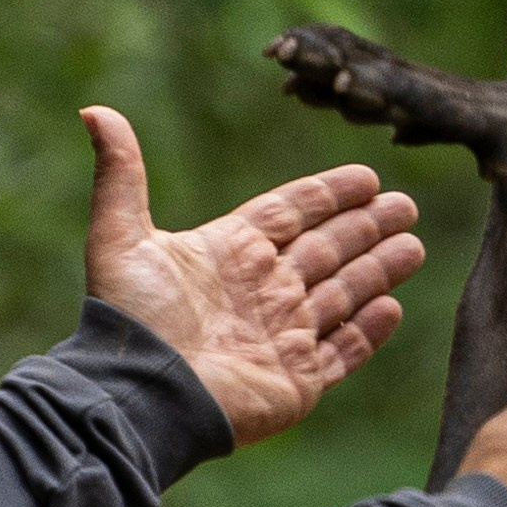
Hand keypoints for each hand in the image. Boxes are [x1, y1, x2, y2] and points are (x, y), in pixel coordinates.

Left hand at [80, 107, 427, 447]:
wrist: (141, 395)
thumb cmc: (132, 318)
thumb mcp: (119, 235)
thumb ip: (121, 174)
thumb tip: (93, 111)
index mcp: (229, 254)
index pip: (291, 214)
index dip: (328, 194)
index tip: (367, 176)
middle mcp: (261, 292)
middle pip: (327, 250)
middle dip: (366, 228)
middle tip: (405, 205)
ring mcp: (282, 337)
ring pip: (343, 295)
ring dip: (378, 271)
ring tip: (413, 246)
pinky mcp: (297, 380)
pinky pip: (342, 351)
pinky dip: (367, 332)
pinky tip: (391, 308)